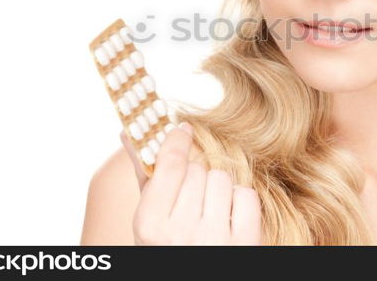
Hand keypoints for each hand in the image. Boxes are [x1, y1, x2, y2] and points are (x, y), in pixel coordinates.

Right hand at [120, 123, 262, 244]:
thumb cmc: (168, 247)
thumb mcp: (149, 221)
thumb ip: (144, 176)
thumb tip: (130, 133)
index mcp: (151, 226)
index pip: (170, 165)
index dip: (177, 142)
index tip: (182, 130)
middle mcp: (182, 233)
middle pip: (196, 170)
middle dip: (194, 177)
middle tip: (190, 199)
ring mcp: (216, 239)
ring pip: (221, 178)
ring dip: (216, 189)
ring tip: (208, 211)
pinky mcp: (245, 243)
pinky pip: (246, 196)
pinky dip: (239, 203)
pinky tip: (228, 218)